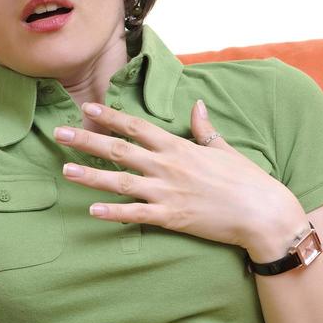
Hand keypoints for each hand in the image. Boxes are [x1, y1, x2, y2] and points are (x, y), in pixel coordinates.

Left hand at [55, 99, 306, 258]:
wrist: (263, 213)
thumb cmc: (246, 180)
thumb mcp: (223, 148)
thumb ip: (204, 128)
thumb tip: (197, 104)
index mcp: (179, 147)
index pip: (136, 127)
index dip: (109, 117)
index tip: (86, 109)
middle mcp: (168, 166)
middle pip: (119, 150)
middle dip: (87, 140)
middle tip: (59, 133)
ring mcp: (167, 192)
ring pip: (121, 181)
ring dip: (91, 176)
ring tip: (65, 170)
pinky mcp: (171, 218)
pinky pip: (136, 215)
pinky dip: (114, 213)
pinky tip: (92, 212)